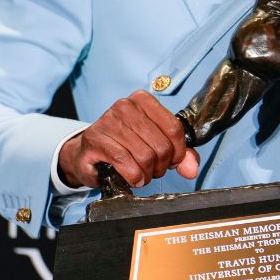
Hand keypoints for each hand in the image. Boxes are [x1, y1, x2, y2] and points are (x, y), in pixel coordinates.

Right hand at [58, 90, 198, 188]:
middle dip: (161, 166)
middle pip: (161, 144)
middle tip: (154, 171)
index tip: (173, 162)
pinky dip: (134, 176)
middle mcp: (125, 106)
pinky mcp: (95, 139)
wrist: (88, 155)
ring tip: (142, 175)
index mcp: (143, 100)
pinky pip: (125, 162)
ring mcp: (108, 121)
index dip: (179, 152)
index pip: (175, 128)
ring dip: (147, 174)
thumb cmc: (123, 147)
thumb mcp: (154, 145)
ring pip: (145, 156)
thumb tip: (192, 169)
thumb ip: (179, 155)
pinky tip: (132, 178)